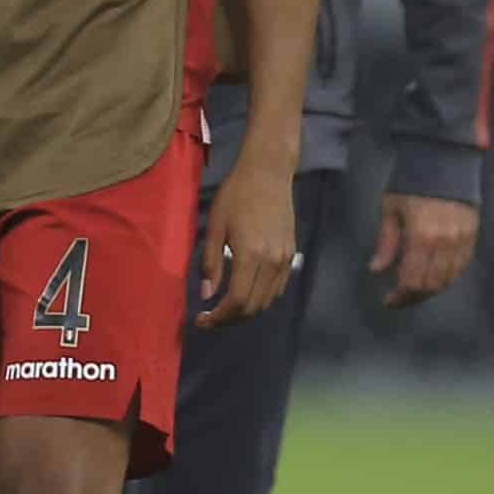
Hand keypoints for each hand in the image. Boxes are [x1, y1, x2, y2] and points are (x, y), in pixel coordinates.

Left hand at [198, 161, 298, 327]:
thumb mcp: (215, 226)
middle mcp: (272, 262)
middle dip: (230, 319)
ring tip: (225, 309)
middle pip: (253, 307)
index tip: (203, 320)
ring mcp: (285, 259)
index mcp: (250, 255)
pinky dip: (260, 298)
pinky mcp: (291, 254)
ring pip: (267, 301)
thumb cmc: (236, 195)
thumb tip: (207, 295)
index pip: (237, 301)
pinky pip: (277, 288)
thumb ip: (211, 263)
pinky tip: (245, 292)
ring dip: (245, 311)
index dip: (219, 317)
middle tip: (210, 318)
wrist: (268, 173)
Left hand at [366, 192, 477, 309]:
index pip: (413, 280)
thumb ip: (386, 243)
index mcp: (422, 237)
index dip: (400, 296)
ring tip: (415, 290)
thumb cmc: (411, 181)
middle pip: (432, 284)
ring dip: (431, 289)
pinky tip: (436, 277)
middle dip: (414, 297)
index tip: (388, 301)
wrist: (443, 157)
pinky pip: (463, 265)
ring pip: (449, 278)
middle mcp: (445, 242)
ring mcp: (463, 239)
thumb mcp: (390, 210)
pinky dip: (449, 276)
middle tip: (400, 299)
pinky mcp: (473, 234)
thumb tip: (376, 269)